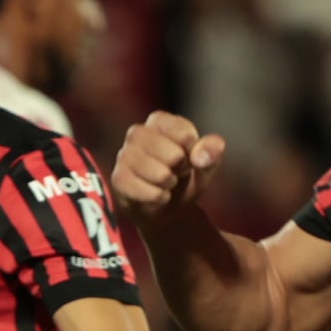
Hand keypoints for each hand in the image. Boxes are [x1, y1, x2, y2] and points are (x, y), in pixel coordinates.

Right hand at [110, 110, 226, 222]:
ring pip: (153, 170)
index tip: (191, 157)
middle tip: (179, 172)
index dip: (192, 149)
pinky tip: (160, 196)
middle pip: (168, 151)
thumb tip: (200, 156)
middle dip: (180, 167)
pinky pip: (139, 187)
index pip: (182, 131)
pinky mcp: (118, 178)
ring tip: (169, 183)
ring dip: (168, 182)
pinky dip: (156, 196)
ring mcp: (124, 156)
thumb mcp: (206, 164)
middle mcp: (137, 133)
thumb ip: (212, 152)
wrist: (168, 209)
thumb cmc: (186, 178)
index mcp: (160, 121)